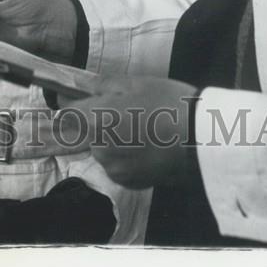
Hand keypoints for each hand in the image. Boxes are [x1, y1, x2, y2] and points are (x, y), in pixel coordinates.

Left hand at [60, 76, 198, 188]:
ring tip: (142, 128)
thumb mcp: (135, 83)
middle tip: (128, 110)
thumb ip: (102, 85)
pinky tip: (148, 146)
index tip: (84, 99)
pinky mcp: (128, 183)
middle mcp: (98, 148)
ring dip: (113, 140)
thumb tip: (83, 87)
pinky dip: (127, 157)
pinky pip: (118, 166)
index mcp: (95, 120)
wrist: (200, 138)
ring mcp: (113, 168)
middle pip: (87, 132)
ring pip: (104, 150)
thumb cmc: (168, 102)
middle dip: (99, 122)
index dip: (73, 104)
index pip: (67, 113)